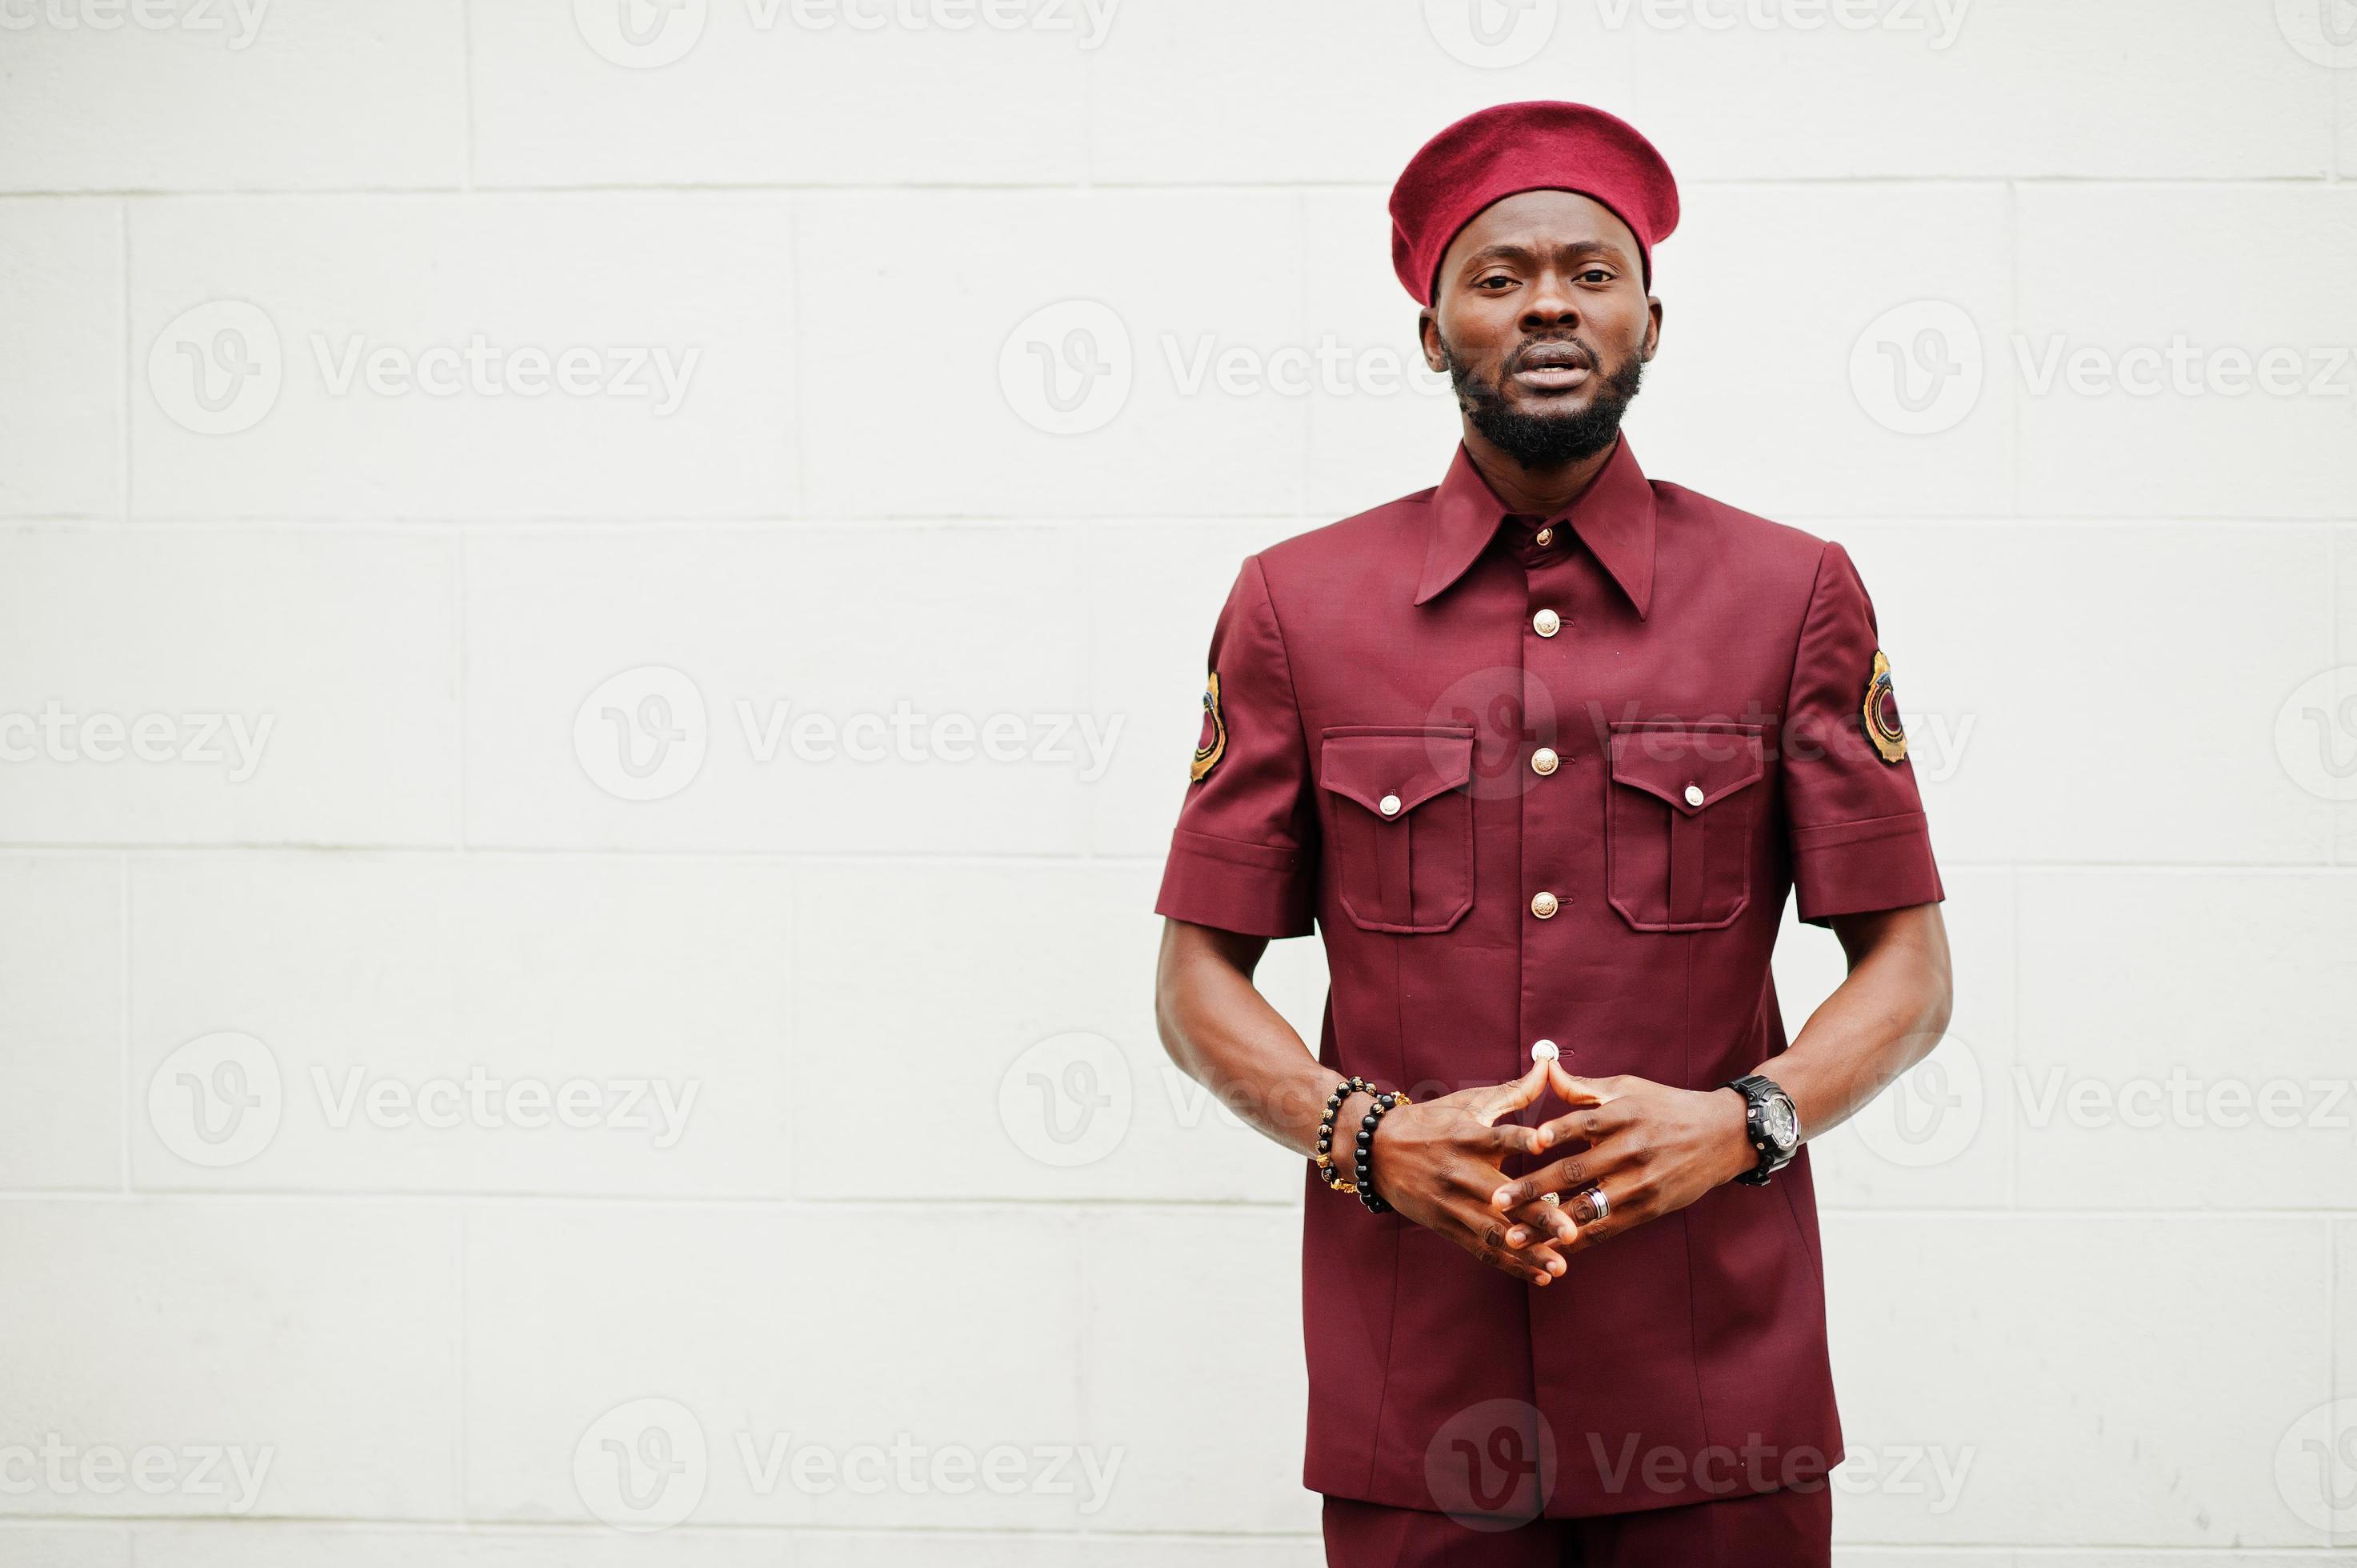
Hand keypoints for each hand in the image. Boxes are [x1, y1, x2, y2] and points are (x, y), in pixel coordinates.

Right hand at [1361, 1060, 1571, 1286]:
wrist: (1376, 1151)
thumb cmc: (1432, 1122)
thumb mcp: (1469, 1103)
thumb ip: (1514, 1092)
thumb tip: (1549, 1066)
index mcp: (1468, 1136)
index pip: (1498, 1136)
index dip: (1522, 1137)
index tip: (1547, 1140)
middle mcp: (1460, 1172)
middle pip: (1502, 1196)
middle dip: (1538, 1215)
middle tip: (1572, 1230)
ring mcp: (1452, 1204)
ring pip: (1494, 1231)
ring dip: (1528, 1251)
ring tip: (1562, 1265)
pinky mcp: (1446, 1226)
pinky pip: (1482, 1250)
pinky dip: (1511, 1264)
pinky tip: (1542, 1275)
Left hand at [1487, 1064, 1755, 1258]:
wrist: (1723, 1137)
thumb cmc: (1666, 1107)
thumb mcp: (1629, 1088)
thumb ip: (1584, 1087)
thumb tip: (1544, 1069)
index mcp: (1623, 1115)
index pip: (1582, 1124)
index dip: (1552, 1134)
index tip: (1523, 1144)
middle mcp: (1631, 1151)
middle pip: (1576, 1171)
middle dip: (1533, 1188)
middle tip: (1497, 1200)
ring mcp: (1640, 1184)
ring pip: (1586, 1207)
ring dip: (1547, 1224)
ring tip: (1514, 1234)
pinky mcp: (1648, 1210)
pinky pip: (1606, 1228)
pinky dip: (1577, 1240)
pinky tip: (1550, 1248)